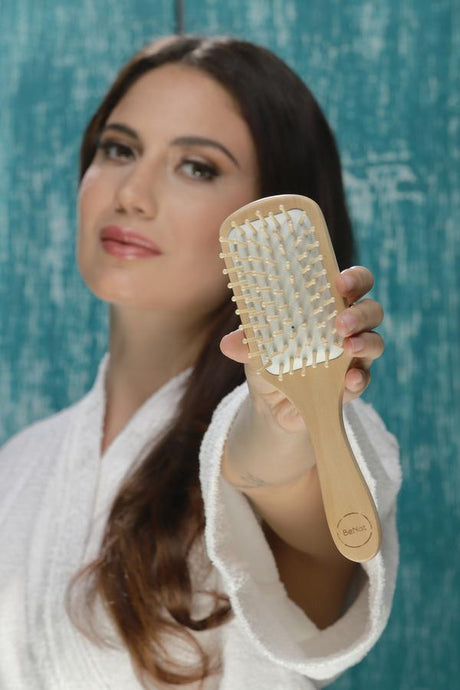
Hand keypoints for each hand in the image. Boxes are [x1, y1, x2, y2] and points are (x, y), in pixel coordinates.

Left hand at [220, 265, 383, 432]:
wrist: (271, 404)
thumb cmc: (270, 359)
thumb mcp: (256, 348)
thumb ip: (248, 342)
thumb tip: (229, 342)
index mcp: (328, 307)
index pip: (353, 284)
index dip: (354, 279)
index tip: (340, 281)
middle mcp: (348, 328)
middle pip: (372, 311)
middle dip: (360, 313)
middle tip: (341, 321)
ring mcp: (353, 357)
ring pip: (375, 343)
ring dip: (365, 343)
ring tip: (349, 346)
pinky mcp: (351, 386)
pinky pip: (363, 379)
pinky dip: (358, 379)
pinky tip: (349, 379)